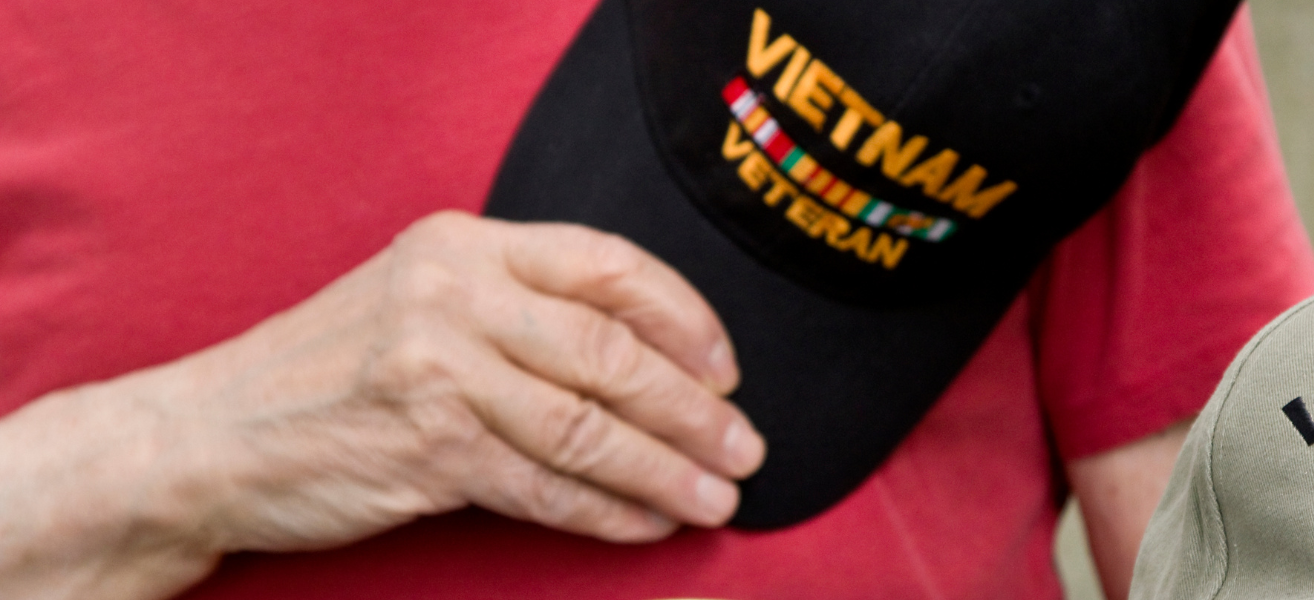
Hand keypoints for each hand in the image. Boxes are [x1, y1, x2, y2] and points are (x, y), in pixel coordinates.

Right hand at [0, 211, 763, 598]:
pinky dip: (606, 512)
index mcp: (464, 243)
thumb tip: (655, 358)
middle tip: (744, 447)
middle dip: (694, 410)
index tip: (728, 368)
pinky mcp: (425, 447)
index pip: (609, 266)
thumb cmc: (332, 371)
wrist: (209, 436)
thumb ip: (520, 306)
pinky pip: (544, 487)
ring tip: (715, 497)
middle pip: (613, 352)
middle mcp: (453, 293)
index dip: (685, 320)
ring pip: (588, 427)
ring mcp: (436, 369)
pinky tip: (645, 523)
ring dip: (666, 471)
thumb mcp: (421, 299)